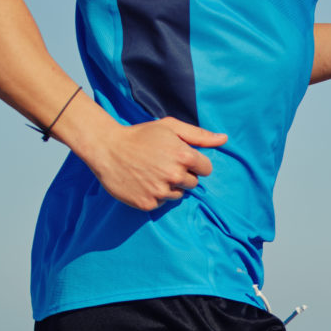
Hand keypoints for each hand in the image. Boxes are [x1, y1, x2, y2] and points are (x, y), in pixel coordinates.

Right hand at [85, 117, 227, 210]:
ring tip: (152, 172)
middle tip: (162, 164)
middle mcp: (174, 175)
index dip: (195, 164)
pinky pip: (162, 203)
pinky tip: (144, 182)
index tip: (181, 158)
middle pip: (193, 183)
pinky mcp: (149, 203)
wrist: (106, 148)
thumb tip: (224, 139)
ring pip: (178, 195)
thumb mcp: (169, 127)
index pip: (206, 169)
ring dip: (169, 186)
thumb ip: (199, 135)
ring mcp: (161, 191)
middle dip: (182, 175)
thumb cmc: (140, 135)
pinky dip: (155, 195)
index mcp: (183, 156)